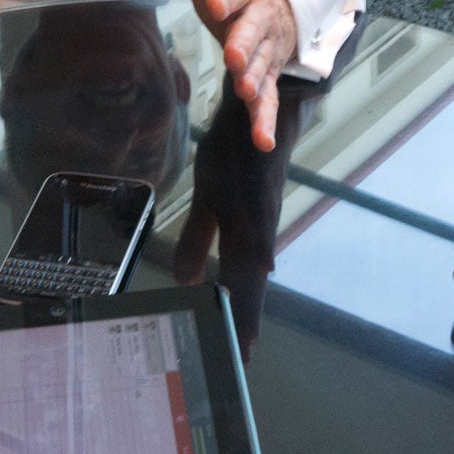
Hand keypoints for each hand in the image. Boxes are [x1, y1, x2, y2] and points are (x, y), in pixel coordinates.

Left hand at [162, 0, 297, 151]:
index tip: (216, 0)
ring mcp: (265, 48)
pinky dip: (266, 118)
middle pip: (252, 29)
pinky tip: (263, 141)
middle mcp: (258, 17)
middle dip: (244, 43)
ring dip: (255, 78)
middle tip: (234, 55)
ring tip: (247, 92)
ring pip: (262, 63)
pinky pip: (269, 97)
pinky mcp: (267, 73)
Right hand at [174, 71, 310, 354]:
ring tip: (248, 325)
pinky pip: (250, 215)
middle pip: (247, 275)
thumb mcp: (209, 199)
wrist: (256, 99)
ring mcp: (247, 199)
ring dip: (251, 290)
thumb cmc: (234, 154)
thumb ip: (201, 239)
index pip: (241, 281)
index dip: (243, 315)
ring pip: (251, 253)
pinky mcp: (239, 178)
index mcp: (243, 228)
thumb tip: (190, 280)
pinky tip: (263, 265)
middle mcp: (250, 218)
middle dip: (245, 313)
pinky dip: (257, 243)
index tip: (243, 354)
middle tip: (245, 352)